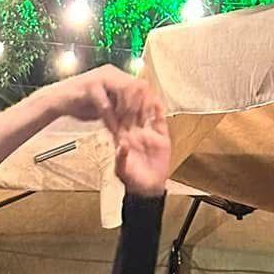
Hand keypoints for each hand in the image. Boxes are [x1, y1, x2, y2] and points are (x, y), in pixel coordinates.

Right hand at [34, 64, 141, 124]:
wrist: (58, 100)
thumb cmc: (82, 103)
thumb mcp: (107, 105)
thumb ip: (120, 106)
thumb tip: (138, 116)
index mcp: (118, 75)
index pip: (141, 85)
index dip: (146, 103)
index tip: (146, 121)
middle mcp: (112, 72)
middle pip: (137, 86)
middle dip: (139, 108)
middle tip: (138, 125)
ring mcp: (101, 77)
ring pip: (125, 91)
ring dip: (126, 112)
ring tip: (125, 127)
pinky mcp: (90, 86)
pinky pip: (105, 103)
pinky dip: (110, 118)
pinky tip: (111, 129)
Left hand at [112, 82, 169, 196]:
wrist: (148, 189)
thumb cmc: (132, 181)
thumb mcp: (123, 170)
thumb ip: (121, 158)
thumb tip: (121, 145)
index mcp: (122, 139)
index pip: (118, 120)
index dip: (116, 108)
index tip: (112, 96)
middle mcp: (135, 134)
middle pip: (131, 113)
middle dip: (130, 99)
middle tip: (128, 84)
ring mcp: (148, 134)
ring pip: (145, 113)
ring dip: (144, 101)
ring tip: (143, 87)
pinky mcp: (161, 137)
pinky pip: (160, 121)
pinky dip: (159, 111)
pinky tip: (158, 100)